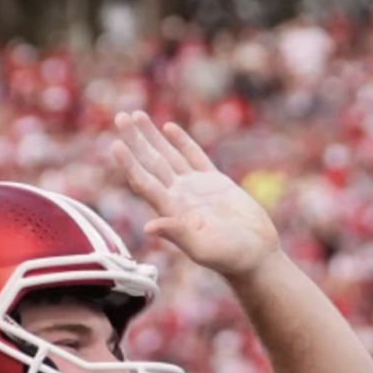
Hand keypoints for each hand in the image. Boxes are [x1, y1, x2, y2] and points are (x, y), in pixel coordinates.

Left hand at [111, 111, 281, 278]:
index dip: (130, 164)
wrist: (256, 255)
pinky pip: (194, 156)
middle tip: (120, 117)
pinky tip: (168, 128)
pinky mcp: (215, 182)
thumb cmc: (230, 258)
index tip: (116, 144)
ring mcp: (196, 187)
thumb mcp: (203, 249)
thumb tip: (149, 227)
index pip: (145, 182)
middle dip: (136, 140)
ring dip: (151, 136)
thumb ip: (178, 235)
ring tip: (135, 115)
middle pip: (151, 163)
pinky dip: (182, 141)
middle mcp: (179, 196)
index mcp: (172, 211)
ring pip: (168, 155)